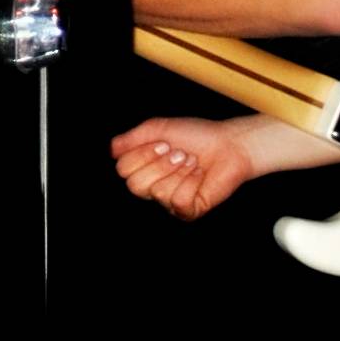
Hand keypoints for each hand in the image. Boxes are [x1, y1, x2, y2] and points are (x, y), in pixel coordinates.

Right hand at [111, 115, 260, 221]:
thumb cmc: (196, 135)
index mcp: (145, 168)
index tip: (163, 142)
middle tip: (177, 152)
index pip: (123, 170)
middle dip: (158, 163)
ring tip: (192, 161)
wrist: (228, 144)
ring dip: (178, 171)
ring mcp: (170, 202)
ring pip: (158, 193)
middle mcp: (154, 187)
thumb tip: (112, 149)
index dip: (141, 154)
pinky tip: (199, 175)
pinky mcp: (189, 211)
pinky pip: (178, 202)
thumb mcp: (160, 128)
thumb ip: (133, 138)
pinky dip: (191, 183)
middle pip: (135, 185)